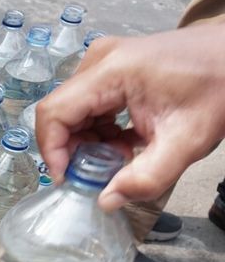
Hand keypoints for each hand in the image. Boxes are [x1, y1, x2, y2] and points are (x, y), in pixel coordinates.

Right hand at [36, 25, 224, 210]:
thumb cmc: (220, 88)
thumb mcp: (187, 141)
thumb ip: (146, 177)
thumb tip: (106, 202)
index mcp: (112, 71)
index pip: (54, 113)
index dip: (52, 151)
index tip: (70, 179)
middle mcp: (100, 60)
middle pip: (60, 112)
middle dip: (74, 149)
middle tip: (102, 172)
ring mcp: (105, 60)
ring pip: (73, 110)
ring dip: (88, 141)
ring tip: (122, 156)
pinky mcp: (114, 67)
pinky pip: (89, 104)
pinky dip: (100, 129)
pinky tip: (126, 141)